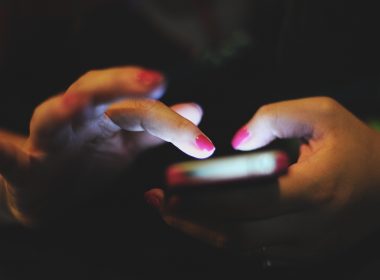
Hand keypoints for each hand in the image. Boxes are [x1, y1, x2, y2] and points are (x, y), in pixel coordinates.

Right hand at [0, 66, 214, 224]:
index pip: (141, 109)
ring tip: (75, 103)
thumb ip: (159, 126)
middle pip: (97, 94)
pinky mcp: (24, 166)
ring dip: (63, 108)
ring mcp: (50, 141)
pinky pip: (8, 157)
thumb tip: (196, 108)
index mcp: (107, 116)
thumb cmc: (90, 161)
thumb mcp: (128, 142)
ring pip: (52, 117)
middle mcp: (79, 120)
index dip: (171, 119)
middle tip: (154, 81)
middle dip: (122, 85)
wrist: (51, 194)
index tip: (199, 125)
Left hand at [146, 97, 379, 265]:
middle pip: (237, 231)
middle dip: (192, 218)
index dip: (204, 194)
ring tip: (170, 214)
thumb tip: (233, 141)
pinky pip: (254, 252)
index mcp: (314, 189)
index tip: (170, 183)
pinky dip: (224, 238)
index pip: (247, 199)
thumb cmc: (352, 143)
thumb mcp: (320, 113)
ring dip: (202, 231)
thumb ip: (272, 118)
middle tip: (159, 202)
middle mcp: (310, 227)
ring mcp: (307, 247)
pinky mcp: (304, 254)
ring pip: (241, 247)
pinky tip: (202, 223)